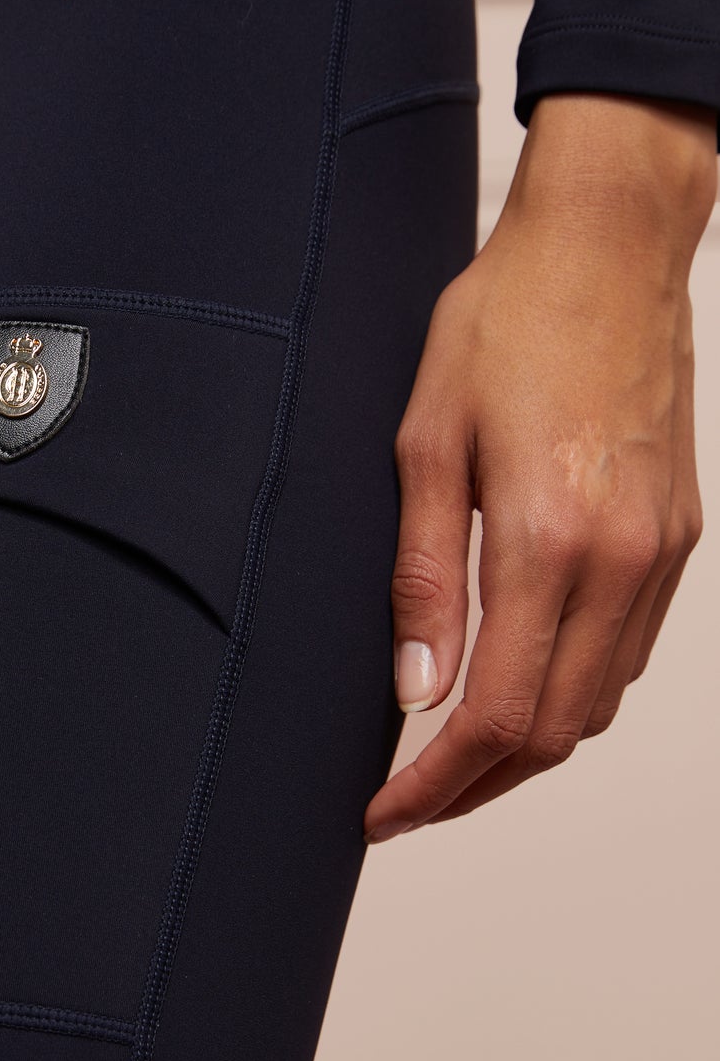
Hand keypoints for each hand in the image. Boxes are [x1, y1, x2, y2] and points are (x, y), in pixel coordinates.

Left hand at [366, 93, 712, 841]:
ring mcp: (659, 555)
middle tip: (406, 802)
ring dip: (523, 750)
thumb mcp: (426, 444)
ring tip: (450, 758)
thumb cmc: (506, 323)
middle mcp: (621, 563)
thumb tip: (415, 691)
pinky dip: (568, 695)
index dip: (434, 786)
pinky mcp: (678, 538)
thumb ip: (422, 577)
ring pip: (595, 705)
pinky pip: (626, 654)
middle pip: (553, 733)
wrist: (608, 247)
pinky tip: (517, 686)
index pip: (495, 716)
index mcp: (551, 542)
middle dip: (475, 788)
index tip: (382, 813)